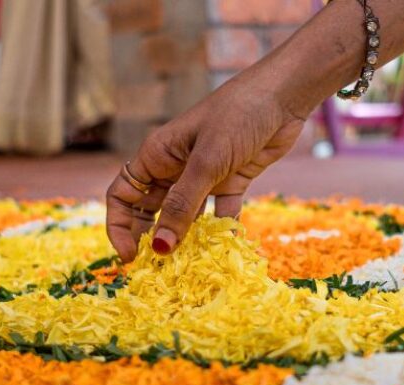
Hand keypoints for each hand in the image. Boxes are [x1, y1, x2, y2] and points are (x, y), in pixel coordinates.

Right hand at [105, 74, 305, 262]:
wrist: (284, 94)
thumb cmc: (238, 115)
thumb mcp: (207, 162)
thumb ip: (183, 205)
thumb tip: (160, 248)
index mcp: (156, 156)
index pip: (122, 195)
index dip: (119, 226)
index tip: (130, 256)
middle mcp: (174, 167)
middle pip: (150, 210)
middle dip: (149, 239)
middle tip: (155, 271)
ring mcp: (203, 176)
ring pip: (184, 216)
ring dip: (184, 240)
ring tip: (186, 269)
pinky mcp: (231, 181)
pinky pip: (220, 214)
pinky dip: (220, 232)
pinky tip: (224, 252)